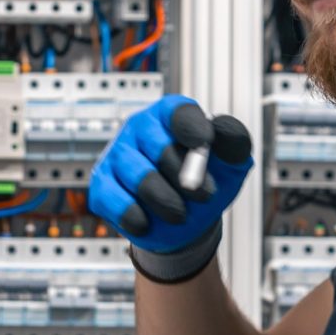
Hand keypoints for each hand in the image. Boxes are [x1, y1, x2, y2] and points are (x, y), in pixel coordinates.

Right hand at [89, 95, 252, 280]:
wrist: (186, 220)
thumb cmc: (207, 181)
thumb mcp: (231, 163)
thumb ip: (234, 142)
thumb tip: (223, 128)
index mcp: (170, 115)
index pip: (177, 111)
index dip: (192, 128)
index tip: (205, 145)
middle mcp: (140, 128)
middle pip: (157, 145)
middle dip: (184, 175)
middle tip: (204, 195)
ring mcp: (117, 155)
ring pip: (137, 175)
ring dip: (165, 200)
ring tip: (180, 214)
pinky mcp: (101, 185)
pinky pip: (112, 198)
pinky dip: (133, 215)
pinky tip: (147, 222)